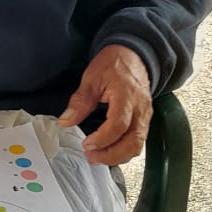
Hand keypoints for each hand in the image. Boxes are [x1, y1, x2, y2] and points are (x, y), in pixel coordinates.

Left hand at [57, 45, 152, 165]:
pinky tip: (108, 150)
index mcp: (127, 96)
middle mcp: (141, 109)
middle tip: (91, 156)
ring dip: (117, 156)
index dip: (102, 139)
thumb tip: (65, 121)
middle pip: (132, 142)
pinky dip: (123, 150)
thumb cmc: (114, 64)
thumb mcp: (92, 78)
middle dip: (111, 155)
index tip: (86, 144)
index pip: (118, 125)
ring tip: (97, 156)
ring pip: (137, 145)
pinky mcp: (145, 120)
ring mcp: (145, 116)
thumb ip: (80, 101)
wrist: (134, 54)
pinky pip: (138, 141)